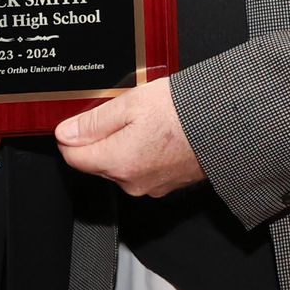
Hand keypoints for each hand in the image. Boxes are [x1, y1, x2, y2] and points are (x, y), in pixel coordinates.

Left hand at [54, 77, 203, 197]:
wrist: (224, 124)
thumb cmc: (182, 111)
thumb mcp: (130, 103)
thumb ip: (94, 121)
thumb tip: (66, 133)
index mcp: (118, 162)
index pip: (74, 158)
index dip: (70, 136)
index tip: (77, 120)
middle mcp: (131, 182)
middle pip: (97, 163)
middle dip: (99, 139)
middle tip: (118, 111)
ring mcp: (150, 187)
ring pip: (119, 166)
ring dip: (122, 145)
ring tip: (141, 120)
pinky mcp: (166, 185)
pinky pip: (141, 170)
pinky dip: (142, 153)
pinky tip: (155, 133)